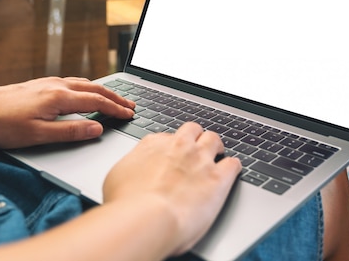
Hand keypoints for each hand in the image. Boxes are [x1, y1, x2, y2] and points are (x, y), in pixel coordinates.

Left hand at [0, 77, 134, 148]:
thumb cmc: (3, 125)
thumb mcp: (38, 135)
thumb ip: (70, 131)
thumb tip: (97, 128)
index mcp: (59, 97)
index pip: (96, 101)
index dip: (116, 108)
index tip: (130, 114)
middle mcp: (56, 85)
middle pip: (94, 89)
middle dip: (115, 97)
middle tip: (131, 105)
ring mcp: (48, 82)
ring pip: (84, 83)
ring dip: (103, 91)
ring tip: (115, 98)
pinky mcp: (40, 84)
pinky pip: (73, 82)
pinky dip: (88, 87)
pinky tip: (86, 91)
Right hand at [103, 122, 241, 255]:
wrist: (146, 218)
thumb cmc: (126, 204)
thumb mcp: (115, 178)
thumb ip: (129, 168)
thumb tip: (129, 173)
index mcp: (153, 145)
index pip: (166, 137)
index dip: (170, 147)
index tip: (170, 156)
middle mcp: (178, 146)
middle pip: (193, 130)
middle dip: (195, 138)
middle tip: (196, 149)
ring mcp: (200, 160)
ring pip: (214, 139)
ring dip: (216, 146)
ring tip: (217, 154)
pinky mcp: (218, 178)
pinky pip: (233, 163)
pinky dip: (233, 166)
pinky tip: (232, 172)